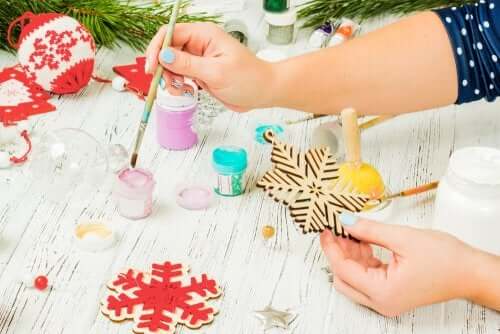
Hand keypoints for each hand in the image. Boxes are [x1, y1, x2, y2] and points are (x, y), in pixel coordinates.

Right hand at [145, 23, 274, 111]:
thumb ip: (188, 64)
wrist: (264, 92)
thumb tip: (163, 55)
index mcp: (204, 35)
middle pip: (167, 49)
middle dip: (163, 66)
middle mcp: (200, 44)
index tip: (152, 67)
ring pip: (171, 64)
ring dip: (170, 78)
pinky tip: (186, 90)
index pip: (170, 34)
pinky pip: (180, 75)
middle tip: (166, 83)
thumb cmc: (249, 79)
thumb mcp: (216, 72)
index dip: (157, 48)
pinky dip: (178, 84)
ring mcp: (199, 58)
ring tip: (181, 89)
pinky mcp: (201, 72)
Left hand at [320, 213, 493, 315]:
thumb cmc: (446, 259)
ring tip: (353, 232)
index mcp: (382, 292)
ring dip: (350, 255)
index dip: (331, 247)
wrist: (471, 272)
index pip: (343, 269)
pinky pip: (367, 277)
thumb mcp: (402, 237)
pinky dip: (363, 260)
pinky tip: (364, 242)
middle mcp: (381, 301)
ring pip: (354, 278)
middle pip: (344, 278)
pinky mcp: (391, 293)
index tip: (326, 229)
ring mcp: (386, 299)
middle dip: (338, 253)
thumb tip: (346, 222)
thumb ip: (369, 230)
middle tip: (337, 230)